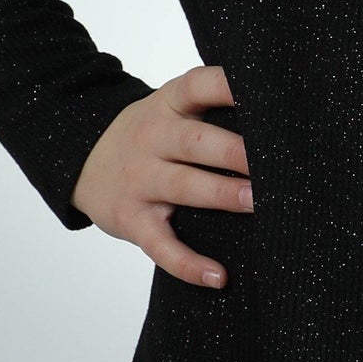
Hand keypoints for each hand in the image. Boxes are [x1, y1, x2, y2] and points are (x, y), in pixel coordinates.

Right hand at [70, 63, 253, 286]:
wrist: (82, 162)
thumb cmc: (150, 137)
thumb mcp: (170, 110)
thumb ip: (211, 111)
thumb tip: (280, 129)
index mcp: (168, 105)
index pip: (197, 86)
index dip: (226, 85)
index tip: (258, 91)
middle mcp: (152, 138)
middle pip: (196, 141)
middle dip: (235, 151)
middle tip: (274, 163)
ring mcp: (140, 180)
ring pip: (184, 186)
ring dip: (221, 194)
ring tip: (256, 202)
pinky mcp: (132, 220)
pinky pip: (161, 246)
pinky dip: (188, 264)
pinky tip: (218, 276)